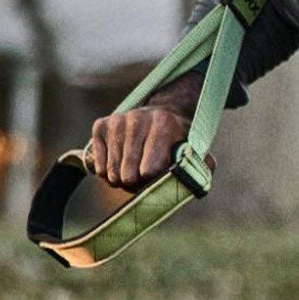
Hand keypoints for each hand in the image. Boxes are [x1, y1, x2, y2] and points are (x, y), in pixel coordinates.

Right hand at [84, 105, 212, 191]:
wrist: (160, 115)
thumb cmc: (178, 141)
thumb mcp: (195, 150)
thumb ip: (199, 167)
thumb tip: (190, 184)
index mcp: (163, 124)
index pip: (149, 171)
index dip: (154, 181)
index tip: (161, 175)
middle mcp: (137, 118)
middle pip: (128, 175)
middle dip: (137, 184)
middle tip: (146, 176)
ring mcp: (116, 121)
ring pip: (111, 174)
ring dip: (122, 180)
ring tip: (135, 168)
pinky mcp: (100, 126)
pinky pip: (99, 168)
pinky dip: (108, 173)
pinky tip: (121, 162)